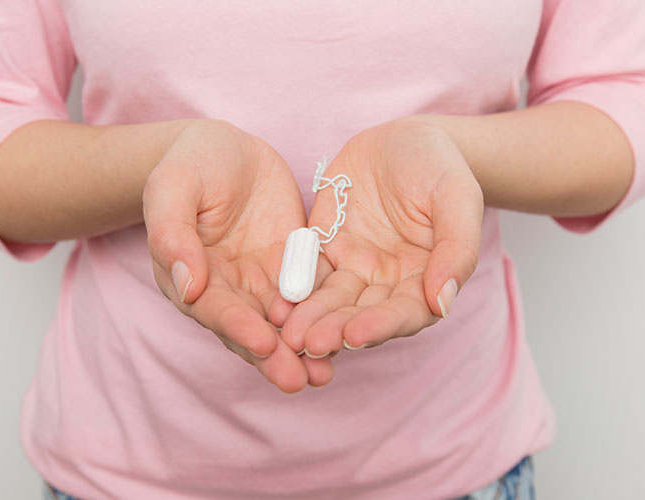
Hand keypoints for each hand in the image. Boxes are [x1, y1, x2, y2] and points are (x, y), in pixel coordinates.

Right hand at [143, 119, 331, 392]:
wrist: (226, 148)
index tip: (263, 344)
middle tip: (299, 380)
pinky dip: (322, 314)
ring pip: (281, 320)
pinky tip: (343, 334)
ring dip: (300, 348)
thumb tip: (186, 285)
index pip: (213, 307)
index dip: (237, 326)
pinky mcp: (291, 264)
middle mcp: (226, 287)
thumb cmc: (190, 163)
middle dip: (274, 355)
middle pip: (250, 326)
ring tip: (323, 374)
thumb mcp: (173, 187)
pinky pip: (309, 291)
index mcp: (189, 275)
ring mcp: (261, 278)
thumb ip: (172, 234)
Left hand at [281, 118, 483, 358]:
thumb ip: (456, 250)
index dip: (381, 326)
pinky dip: (293, 288)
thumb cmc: (439, 167)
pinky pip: (306, 271)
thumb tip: (442, 302)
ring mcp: (353, 268)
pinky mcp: (324, 249)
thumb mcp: (457, 198)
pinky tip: (276, 304)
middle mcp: (387, 283)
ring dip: (311, 318)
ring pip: (330, 300)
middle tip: (311, 344)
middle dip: (337, 330)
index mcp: (424, 280)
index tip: (356, 336)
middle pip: (361, 314)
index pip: (404, 313)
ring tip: (290, 334)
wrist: (403, 138)